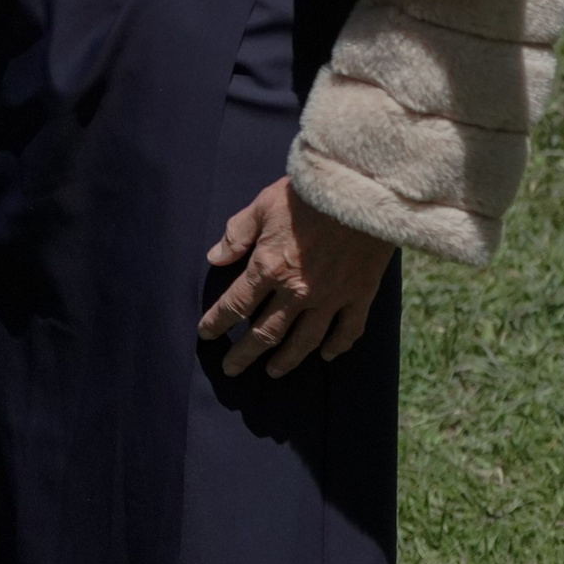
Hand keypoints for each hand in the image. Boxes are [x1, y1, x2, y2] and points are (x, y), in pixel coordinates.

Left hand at [199, 178, 390, 378]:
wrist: (359, 191)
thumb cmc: (307, 193)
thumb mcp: (262, 205)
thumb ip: (238, 235)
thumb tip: (215, 258)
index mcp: (269, 267)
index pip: (236, 304)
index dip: (218, 322)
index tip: (205, 334)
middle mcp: (297, 291)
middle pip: (265, 332)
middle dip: (245, 353)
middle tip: (231, 369)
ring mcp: (330, 298)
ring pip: (304, 341)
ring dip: (286, 360)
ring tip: (272, 372)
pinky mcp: (358, 295)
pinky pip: (347, 331)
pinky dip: (336, 347)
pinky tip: (327, 356)